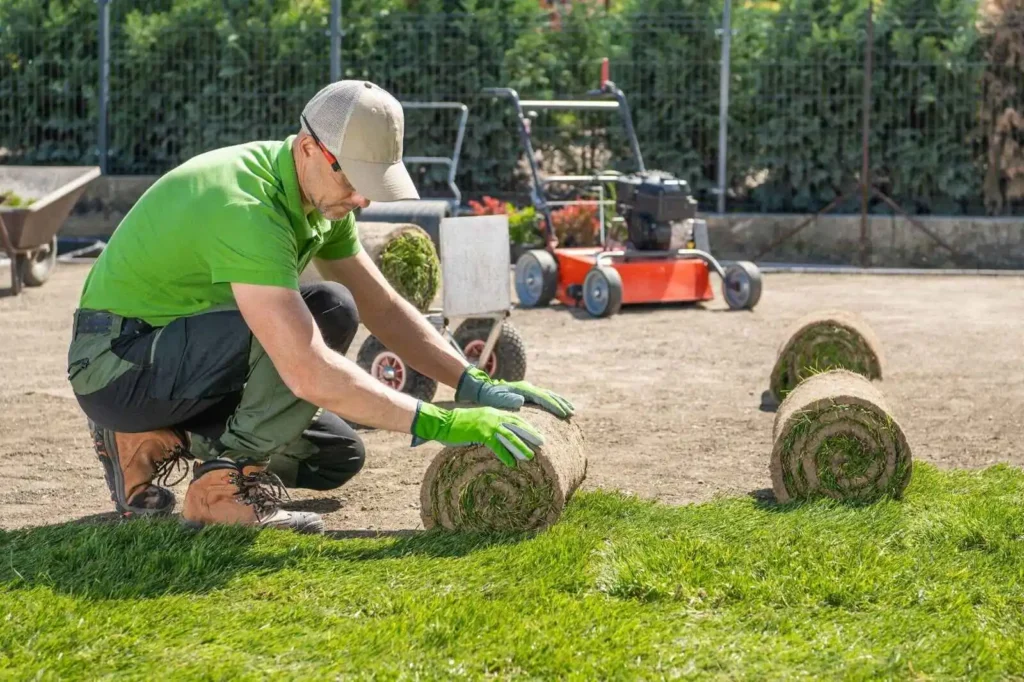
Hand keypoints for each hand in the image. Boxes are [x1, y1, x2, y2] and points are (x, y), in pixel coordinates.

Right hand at [410, 402, 543, 466]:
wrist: (442, 422)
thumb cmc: (457, 425)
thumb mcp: (477, 424)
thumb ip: (489, 429)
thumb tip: (498, 438)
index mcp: (493, 413)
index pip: (515, 419)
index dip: (527, 427)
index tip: (538, 434)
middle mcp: (493, 416)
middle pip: (517, 425)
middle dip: (530, 434)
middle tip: (543, 443)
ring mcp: (487, 424)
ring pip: (509, 435)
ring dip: (520, 446)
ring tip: (530, 456)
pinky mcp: (479, 433)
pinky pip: (495, 445)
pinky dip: (504, 454)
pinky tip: (510, 464)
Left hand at [455, 366, 574, 418]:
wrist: (483, 389)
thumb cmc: (489, 396)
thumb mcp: (496, 398)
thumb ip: (507, 399)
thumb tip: (520, 400)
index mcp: (523, 389)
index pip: (542, 397)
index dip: (553, 405)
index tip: (563, 413)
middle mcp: (528, 388)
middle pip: (549, 395)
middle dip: (561, 404)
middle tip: (572, 413)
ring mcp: (529, 390)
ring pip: (549, 395)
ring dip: (560, 403)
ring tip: (572, 411)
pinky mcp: (528, 395)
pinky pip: (544, 398)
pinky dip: (554, 403)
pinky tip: (560, 409)